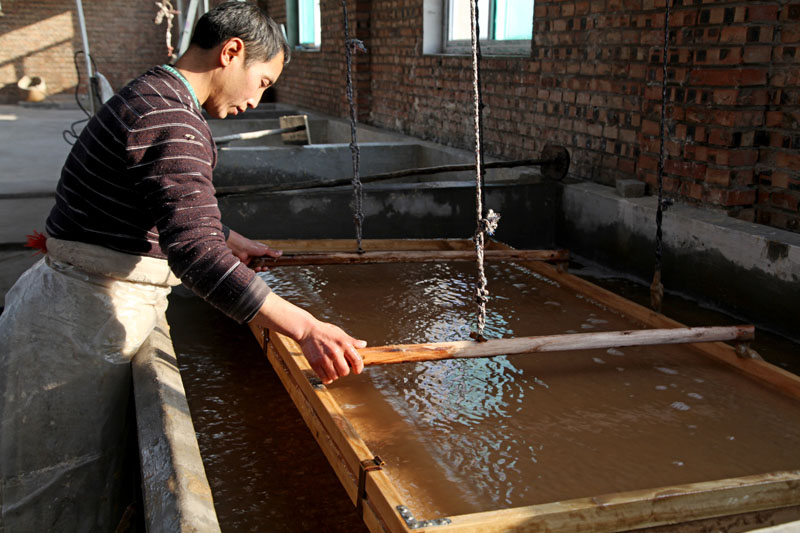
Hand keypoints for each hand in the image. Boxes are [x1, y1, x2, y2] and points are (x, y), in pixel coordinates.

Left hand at [226, 229, 280, 271]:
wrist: (239, 248)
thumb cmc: (251, 246)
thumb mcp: (264, 249)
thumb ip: (272, 252)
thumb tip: (281, 253)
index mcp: (262, 252)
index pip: (269, 258)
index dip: (272, 262)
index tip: (275, 265)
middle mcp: (257, 257)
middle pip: (265, 264)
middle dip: (267, 267)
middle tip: (269, 268)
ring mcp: (252, 261)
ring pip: (259, 268)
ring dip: (261, 269)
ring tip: (262, 268)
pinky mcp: (247, 265)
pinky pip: (253, 270)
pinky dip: (255, 270)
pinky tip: (256, 268)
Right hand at [250, 293, 366, 384]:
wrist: (307, 330)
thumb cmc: (325, 331)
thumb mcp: (340, 333)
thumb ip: (352, 341)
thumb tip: (364, 344)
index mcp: (344, 344)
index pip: (357, 360)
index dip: (359, 368)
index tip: (357, 371)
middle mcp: (335, 352)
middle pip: (345, 372)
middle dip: (344, 371)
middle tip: (341, 367)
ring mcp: (324, 358)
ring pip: (334, 376)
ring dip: (335, 375)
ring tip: (332, 368)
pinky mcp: (315, 363)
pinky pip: (324, 378)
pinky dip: (327, 378)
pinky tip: (326, 373)